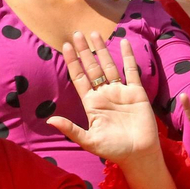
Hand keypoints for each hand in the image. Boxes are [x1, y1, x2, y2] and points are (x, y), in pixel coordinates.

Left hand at [47, 32, 160, 165]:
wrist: (139, 155)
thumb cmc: (113, 150)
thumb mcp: (89, 140)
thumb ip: (71, 129)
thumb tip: (50, 121)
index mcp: (91, 103)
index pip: (79, 78)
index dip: (73, 62)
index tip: (66, 46)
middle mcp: (104, 94)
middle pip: (92, 67)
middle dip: (85, 51)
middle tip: (77, 33)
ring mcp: (120, 92)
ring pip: (109, 66)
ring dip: (102, 50)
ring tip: (94, 33)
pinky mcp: (136, 93)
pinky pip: (132, 71)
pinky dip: (128, 56)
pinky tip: (123, 42)